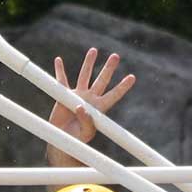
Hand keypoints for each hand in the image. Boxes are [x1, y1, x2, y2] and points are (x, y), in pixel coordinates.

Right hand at [44, 48, 136, 163]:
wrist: (62, 141)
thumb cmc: (77, 141)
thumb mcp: (85, 134)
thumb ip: (86, 122)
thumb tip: (80, 107)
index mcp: (99, 108)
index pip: (113, 95)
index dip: (122, 87)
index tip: (132, 77)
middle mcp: (90, 99)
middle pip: (101, 80)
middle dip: (108, 68)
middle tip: (116, 56)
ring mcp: (77, 95)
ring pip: (84, 75)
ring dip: (88, 63)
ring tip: (94, 50)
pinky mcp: (63, 96)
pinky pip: (61, 81)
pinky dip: (59, 71)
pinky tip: (58, 60)